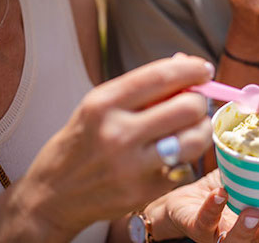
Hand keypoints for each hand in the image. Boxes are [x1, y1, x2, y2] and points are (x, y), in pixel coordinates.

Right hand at [17, 55, 214, 236]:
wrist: (54, 193)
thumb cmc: (85, 140)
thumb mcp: (102, 105)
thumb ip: (144, 86)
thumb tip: (188, 64)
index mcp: (104, 103)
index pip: (162, 76)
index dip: (192, 70)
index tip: (205, 70)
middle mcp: (117, 133)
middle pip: (187, 108)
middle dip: (200, 103)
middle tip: (196, 105)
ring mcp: (130, 166)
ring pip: (194, 140)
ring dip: (202, 130)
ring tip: (193, 128)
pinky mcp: (143, 192)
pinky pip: (184, 167)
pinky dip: (184, 159)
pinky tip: (171, 157)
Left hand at [152, 169, 258, 241]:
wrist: (180, 202)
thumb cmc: (218, 188)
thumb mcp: (245, 174)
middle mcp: (245, 234)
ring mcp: (220, 235)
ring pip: (238, 242)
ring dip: (247, 229)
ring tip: (253, 212)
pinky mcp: (196, 228)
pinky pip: (205, 222)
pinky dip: (213, 209)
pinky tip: (221, 194)